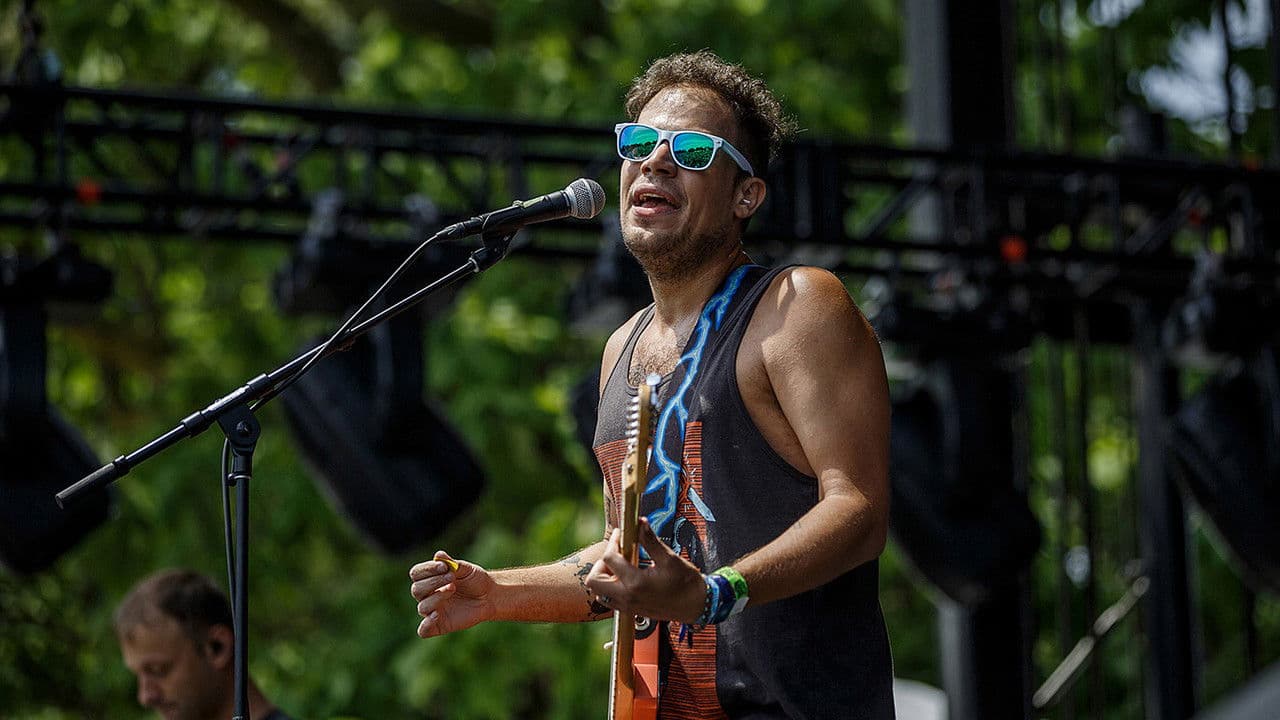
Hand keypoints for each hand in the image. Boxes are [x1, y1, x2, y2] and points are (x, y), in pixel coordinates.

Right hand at [409, 551, 495, 637]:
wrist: (489, 596)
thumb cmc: (475, 580)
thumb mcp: (465, 569)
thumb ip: (451, 563)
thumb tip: (439, 555)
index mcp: (429, 579)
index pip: (416, 574)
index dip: (426, 569)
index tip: (444, 566)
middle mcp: (427, 595)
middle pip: (416, 589)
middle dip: (433, 582)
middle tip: (451, 577)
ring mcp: (432, 611)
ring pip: (422, 607)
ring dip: (436, 597)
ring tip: (453, 589)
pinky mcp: (439, 626)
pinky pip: (424, 630)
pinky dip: (426, 625)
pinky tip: (436, 615)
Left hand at [584, 518, 705, 622]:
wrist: (697, 606)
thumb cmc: (686, 583)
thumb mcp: (669, 558)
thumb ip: (650, 540)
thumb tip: (639, 523)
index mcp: (636, 583)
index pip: (609, 559)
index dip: (613, 542)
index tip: (621, 534)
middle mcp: (627, 597)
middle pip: (593, 581)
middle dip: (601, 564)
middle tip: (616, 553)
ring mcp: (628, 607)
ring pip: (599, 593)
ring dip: (604, 577)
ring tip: (622, 565)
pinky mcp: (631, 611)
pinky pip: (610, 600)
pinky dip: (611, 587)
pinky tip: (627, 576)